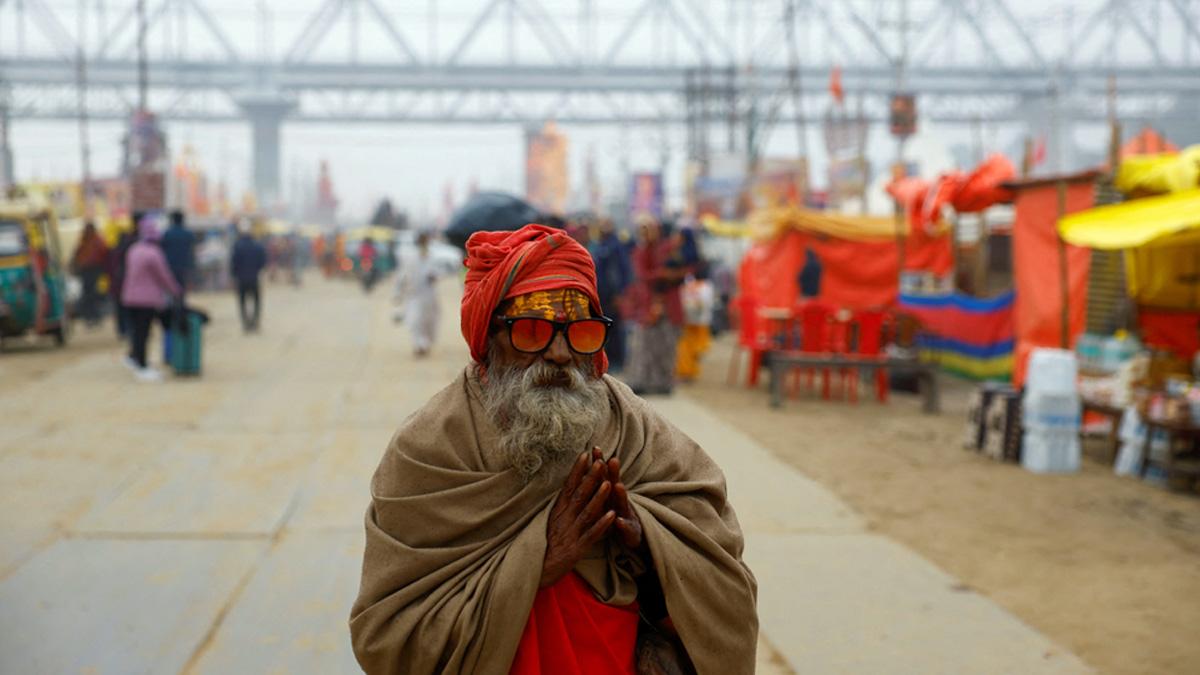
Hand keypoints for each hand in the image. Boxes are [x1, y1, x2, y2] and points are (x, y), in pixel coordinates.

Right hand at [540, 451, 614, 587]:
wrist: (535, 571)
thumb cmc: (541, 546)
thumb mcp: (548, 522)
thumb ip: (560, 507)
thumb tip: (567, 489)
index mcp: (556, 511)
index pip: (568, 486)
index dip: (577, 470)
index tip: (585, 454)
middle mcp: (563, 519)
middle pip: (579, 495)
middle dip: (590, 478)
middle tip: (600, 461)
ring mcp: (570, 533)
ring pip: (586, 512)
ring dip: (598, 498)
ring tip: (609, 483)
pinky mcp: (576, 549)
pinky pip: (591, 535)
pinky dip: (601, 525)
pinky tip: (612, 515)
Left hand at [594, 449, 642, 550]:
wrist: (633, 539)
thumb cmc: (616, 517)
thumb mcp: (609, 500)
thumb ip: (603, 484)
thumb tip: (591, 465)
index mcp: (610, 495)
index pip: (604, 476)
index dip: (600, 463)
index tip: (595, 448)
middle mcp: (619, 502)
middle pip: (615, 485)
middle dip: (614, 473)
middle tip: (611, 459)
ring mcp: (626, 515)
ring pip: (622, 504)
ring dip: (620, 495)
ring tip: (617, 485)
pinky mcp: (630, 531)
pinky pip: (625, 528)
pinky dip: (622, 524)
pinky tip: (618, 521)